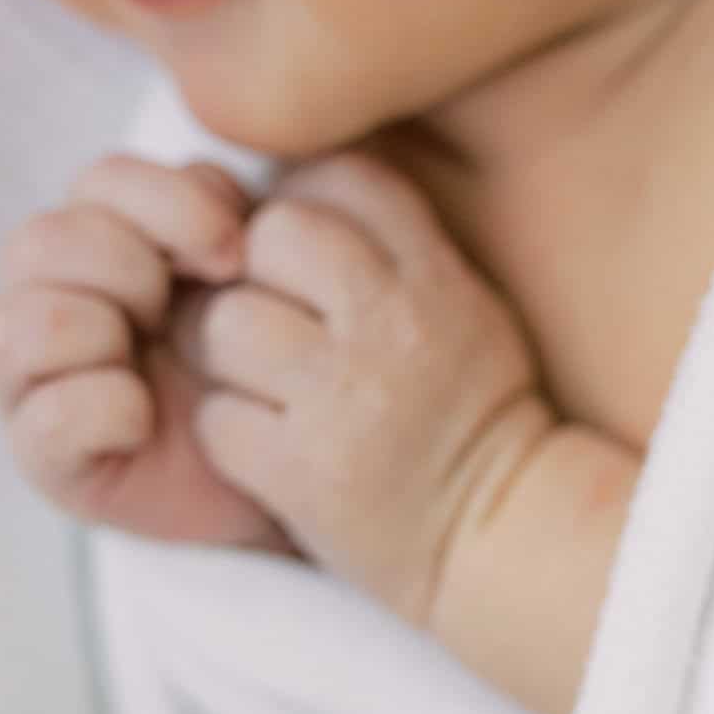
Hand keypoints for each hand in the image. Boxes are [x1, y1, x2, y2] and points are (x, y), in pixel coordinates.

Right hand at [0, 153, 293, 551]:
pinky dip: (107, 413)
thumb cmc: (259, 346)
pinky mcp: (44, 459)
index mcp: (97, 235)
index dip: (168, 203)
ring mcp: (31, 380)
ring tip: (151, 362)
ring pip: (15, 324)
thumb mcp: (249, 259)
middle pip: (37, 242)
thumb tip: (200, 185)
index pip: (100, 180)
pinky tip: (145, 422)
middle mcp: (46, 296)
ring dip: (101, 334)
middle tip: (179, 312)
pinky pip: (45, 419)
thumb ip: (218, 203)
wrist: (287, 451)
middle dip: (127, 269)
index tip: (233, 254)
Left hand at [167, 149, 556, 627]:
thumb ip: (393, 241)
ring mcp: (343, 399)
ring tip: (257, 380)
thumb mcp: (462, 299)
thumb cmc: (470, 408)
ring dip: (223, 353)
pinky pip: (217, 418)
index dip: (303, 199)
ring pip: (226, 325)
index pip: (343, 179)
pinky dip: (226, 430)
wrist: (496, 534)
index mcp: (433, 276)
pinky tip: (261, 440)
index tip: (300, 249)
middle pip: (269, 237)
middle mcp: (389, 326)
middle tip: (264, 312)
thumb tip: (296, 182)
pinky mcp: (303, 474)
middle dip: (249, 270)